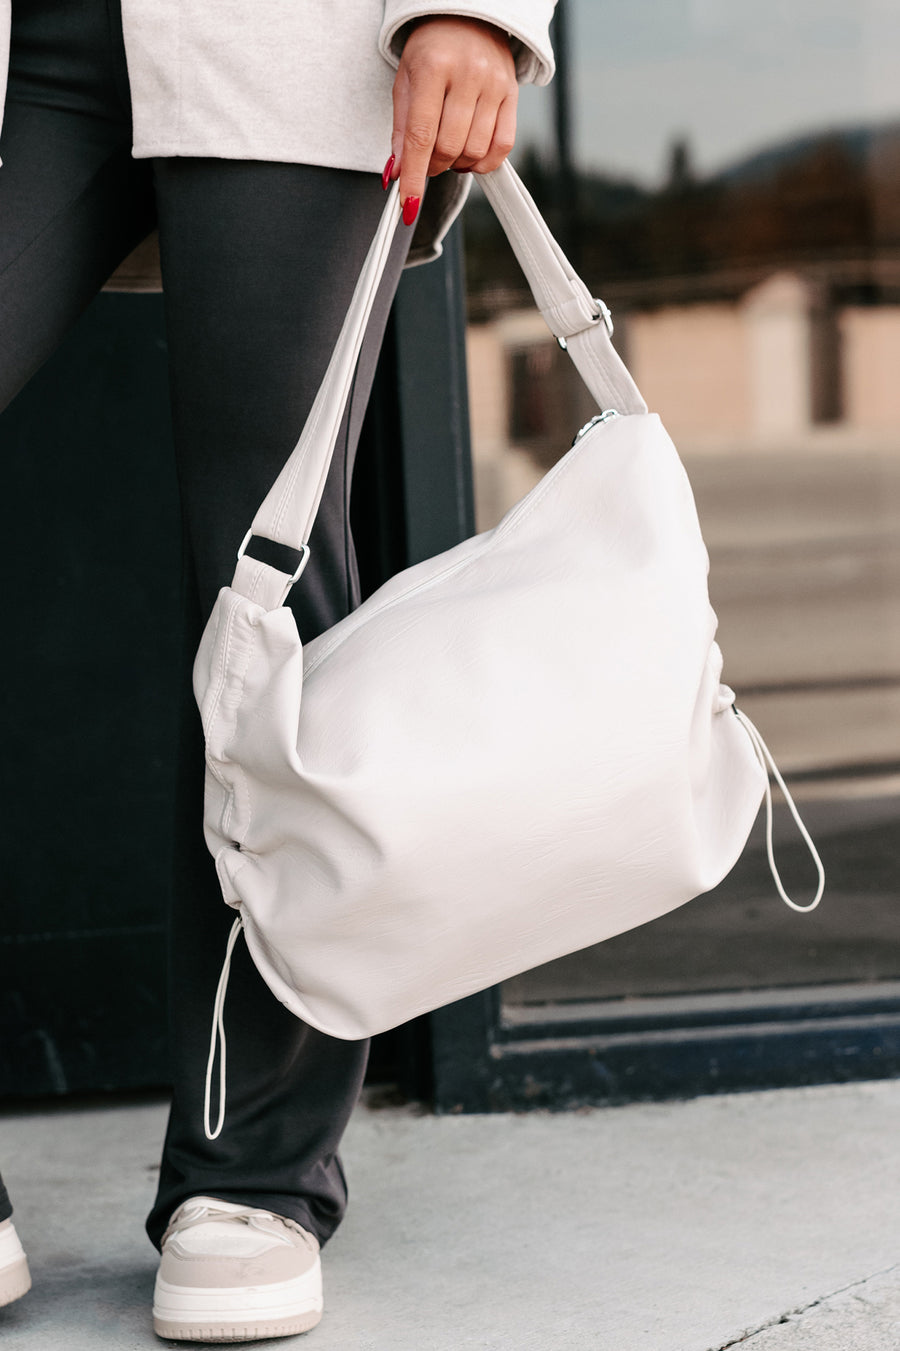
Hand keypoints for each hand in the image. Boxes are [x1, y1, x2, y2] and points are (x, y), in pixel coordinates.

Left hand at [385, 17, 517, 223]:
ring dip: (457, 165)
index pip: (421, 135)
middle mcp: (467, 74)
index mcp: (433, 66)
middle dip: (433, 167)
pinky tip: (470, 155)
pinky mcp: (512, 95)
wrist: (468, 16)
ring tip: (448, 150)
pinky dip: (483, 163)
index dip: (413, 176)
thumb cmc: (433, 48)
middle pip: (448, 148)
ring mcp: (494, 85)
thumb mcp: (406, 79)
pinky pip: (502, 147)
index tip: (407, 203)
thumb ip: (401, 127)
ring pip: (474, 152)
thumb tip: (398, 171)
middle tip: (426, 161)